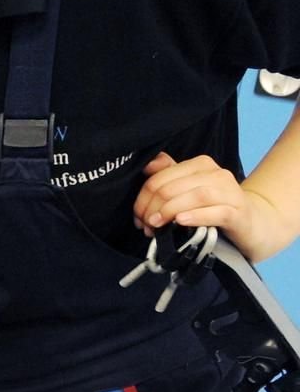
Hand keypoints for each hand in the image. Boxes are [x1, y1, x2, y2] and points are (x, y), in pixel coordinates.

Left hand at [135, 152, 297, 262]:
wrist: (253, 225)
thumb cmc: (214, 208)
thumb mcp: (189, 191)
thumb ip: (169, 176)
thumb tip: (148, 165)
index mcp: (201, 165)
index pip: (160, 177)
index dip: (143, 198)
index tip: (138, 218)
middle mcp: (217, 174)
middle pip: (173, 187)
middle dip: (152, 208)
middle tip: (145, 226)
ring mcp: (230, 192)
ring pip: (195, 196)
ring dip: (170, 211)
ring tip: (156, 225)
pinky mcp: (239, 212)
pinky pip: (216, 212)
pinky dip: (196, 216)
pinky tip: (181, 222)